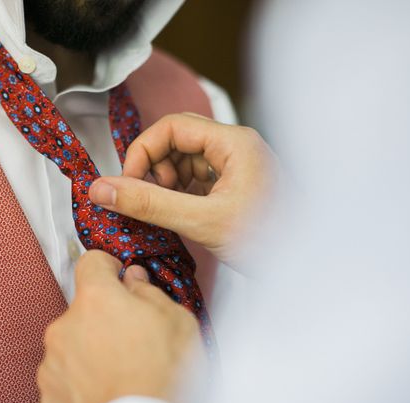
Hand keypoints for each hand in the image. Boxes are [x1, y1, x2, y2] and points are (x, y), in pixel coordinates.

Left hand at [37, 250, 201, 402]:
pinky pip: (63, 388)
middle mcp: (63, 328)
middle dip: (102, 323)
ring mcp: (50, 368)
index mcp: (95, 301)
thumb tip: (133, 279)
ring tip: (120, 380)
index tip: (118, 280)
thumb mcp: (178, 322)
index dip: (108, 268)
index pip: (91, 263)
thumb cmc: (165, 379)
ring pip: (70, 351)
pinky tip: (106, 401)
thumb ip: (149, 292)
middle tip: (131, 347)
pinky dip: (80, 391)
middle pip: (81, 313)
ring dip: (89, 358)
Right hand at [89, 113, 275, 264]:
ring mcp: (237, 167)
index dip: (143, 151)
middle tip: (147, 200)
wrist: (307, 268)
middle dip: (155, 169)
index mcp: (234, 142)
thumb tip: (101, 190)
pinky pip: (197, 181)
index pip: (173, 126)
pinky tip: (181, 216)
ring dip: (166, 184)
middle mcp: (236, 147)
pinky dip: (180, 196)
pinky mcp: (235, 187)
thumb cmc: (269, 242)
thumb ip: (148, 204)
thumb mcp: (201, 221)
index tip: (128, 183)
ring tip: (167, 212)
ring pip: (185, 162)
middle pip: (178, 141)